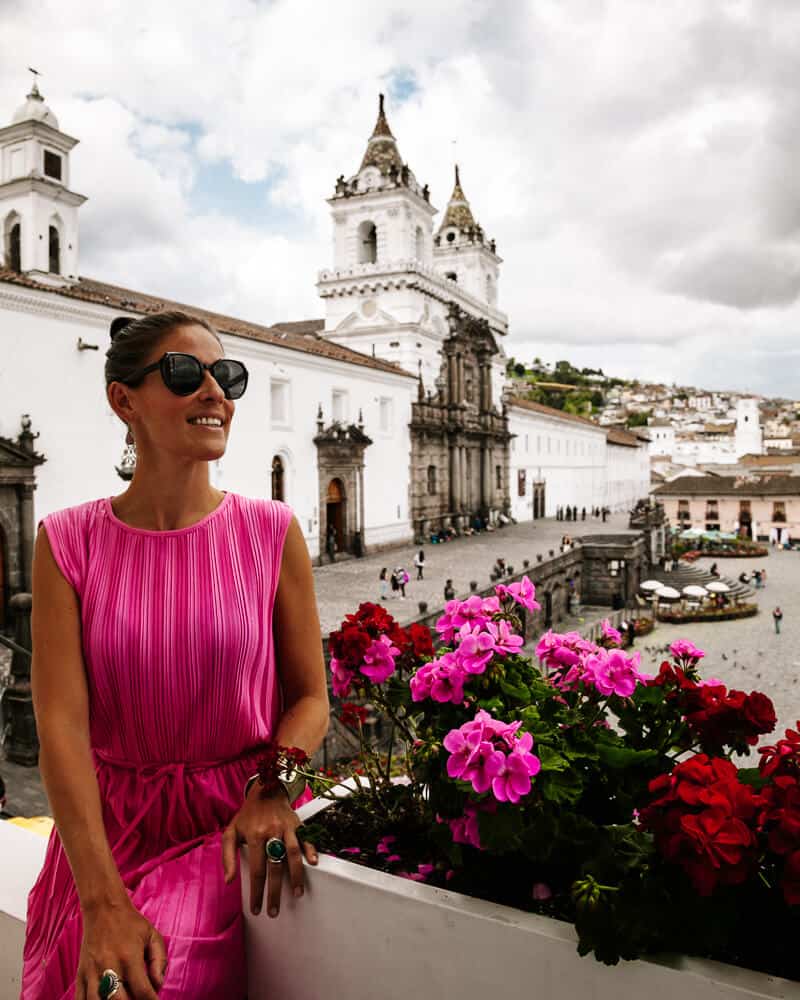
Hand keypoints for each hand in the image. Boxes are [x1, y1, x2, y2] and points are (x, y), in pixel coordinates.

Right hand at [76, 896, 166, 998]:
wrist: (103, 908)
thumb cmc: (130, 922)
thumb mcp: (152, 934)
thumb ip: (159, 960)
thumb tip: (158, 984)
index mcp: (129, 957)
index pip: (142, 991)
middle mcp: (109, 966)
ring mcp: (91, 972)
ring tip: (122, 999)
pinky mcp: (80, 975)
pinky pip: (80, 999)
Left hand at [222, 785, 317, 917]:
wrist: (266, 790)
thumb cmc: (247, 815)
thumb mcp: (231, 832)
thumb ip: (228, 856)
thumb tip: (229, 880)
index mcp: (254, 836)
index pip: (256, 870)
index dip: (256, 892)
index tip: (257, 908)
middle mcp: (271, 832)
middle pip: (275, 867)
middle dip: (275, 892)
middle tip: (274, 910)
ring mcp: (286, 828)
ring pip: (293, 854)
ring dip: (296, 875)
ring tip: (297, 893)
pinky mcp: (298, 824)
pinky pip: (306, 839)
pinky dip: (311, 850)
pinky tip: (313, 863)